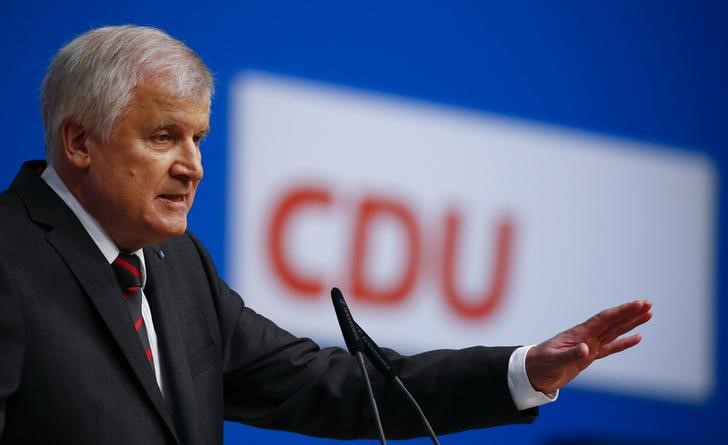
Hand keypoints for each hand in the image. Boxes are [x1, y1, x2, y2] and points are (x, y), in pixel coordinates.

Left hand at [525, 300, 651, 394]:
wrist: (532, 372)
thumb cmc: (540, 364)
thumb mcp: (555, 361)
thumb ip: (571, 355)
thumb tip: (586, 349)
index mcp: (579, 334)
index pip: (605, 319)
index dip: (622, 311)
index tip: (638, 304)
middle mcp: (586, 337)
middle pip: (613, 322)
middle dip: (630, 313)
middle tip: (648, 304)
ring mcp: (589, 345)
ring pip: (615, 332)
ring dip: (631, 323)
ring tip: (648, 315)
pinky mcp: (589, 356)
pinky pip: (611, 347)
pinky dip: (624, 342)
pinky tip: (636, 337)